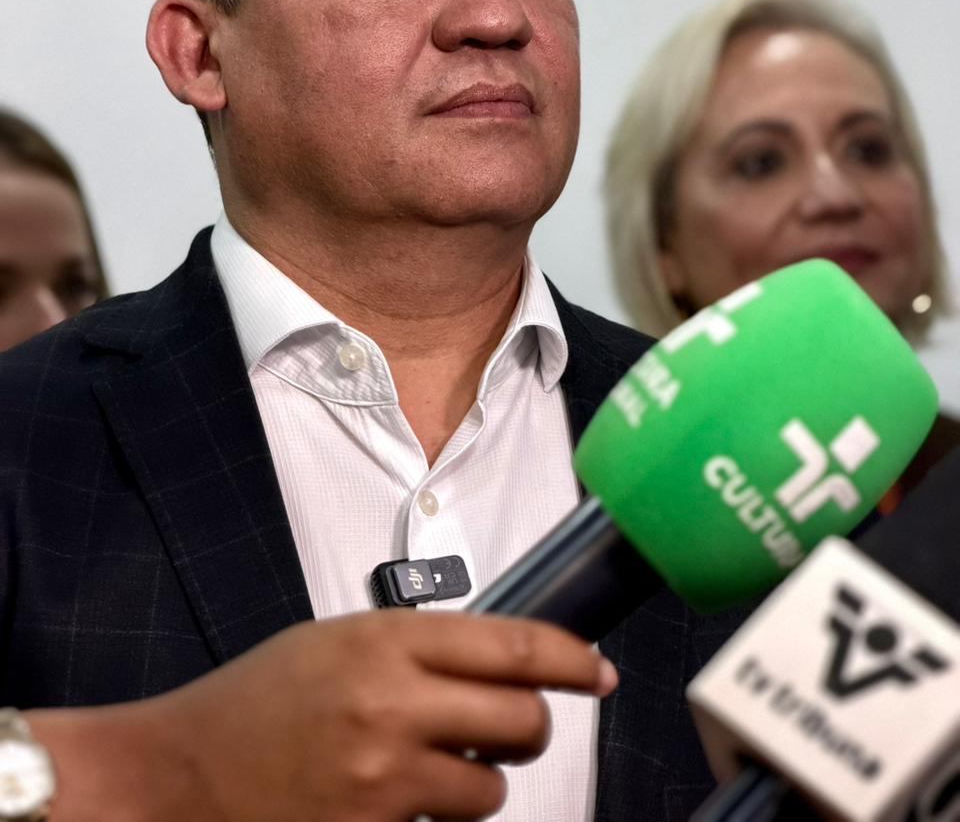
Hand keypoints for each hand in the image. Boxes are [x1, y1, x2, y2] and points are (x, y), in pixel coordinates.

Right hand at [33, 610, 616, 821]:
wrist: (182, 771)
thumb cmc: (259, 697)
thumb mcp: (339, 641)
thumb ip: (416, 647)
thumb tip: (497, 664)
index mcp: (386, 639)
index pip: (513, 645)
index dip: (570, 658)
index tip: (598, 670)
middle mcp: (393, 703)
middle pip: (522, 718)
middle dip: (532, 726)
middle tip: (514, 726)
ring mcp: (384, 777)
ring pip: (494, 789)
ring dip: (483, 780)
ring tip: (437, 766)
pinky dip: (444, 816)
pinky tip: (404, 797)